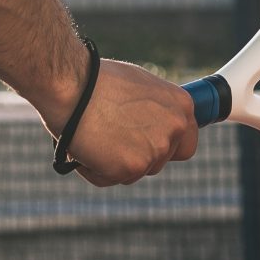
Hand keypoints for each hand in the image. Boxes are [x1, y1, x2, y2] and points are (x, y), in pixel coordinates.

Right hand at [58, 58, 199, 186]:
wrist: (71, 86)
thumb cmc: (97, 81)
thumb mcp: (139, 86)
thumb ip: (154, 109)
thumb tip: (151, 123)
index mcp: (181, 106)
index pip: (188, 143)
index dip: (168, 148)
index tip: (150, 147)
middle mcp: (175, 128)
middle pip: (160, 162)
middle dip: (137, 157)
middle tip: (112, 142)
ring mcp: (156, 150)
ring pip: (134, 173)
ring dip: (113, 163)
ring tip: (93, 137)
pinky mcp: (132, 168)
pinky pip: (110, 179)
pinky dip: (94, 170)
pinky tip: (84, 147)